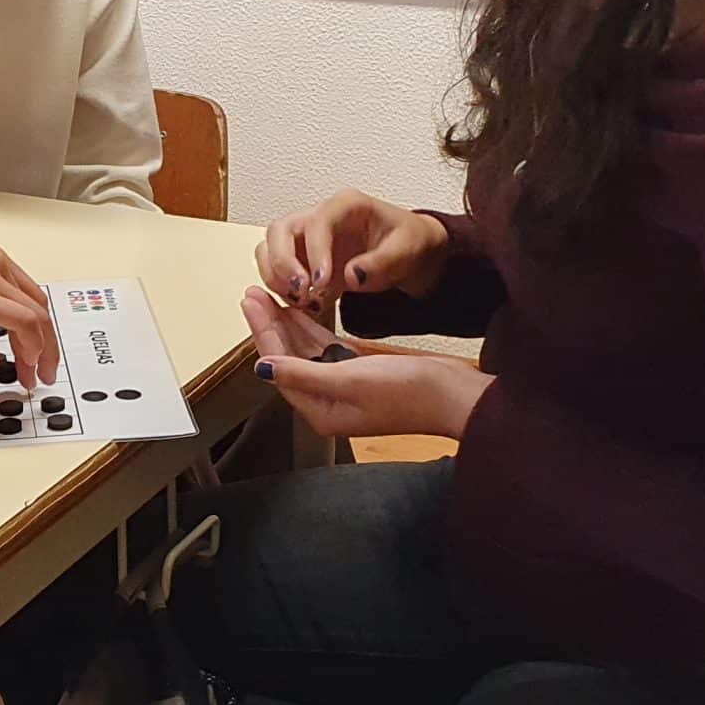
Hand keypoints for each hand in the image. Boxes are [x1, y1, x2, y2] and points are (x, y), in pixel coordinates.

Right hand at [0, 246, 61, 384]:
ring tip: (33, 377)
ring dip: (41, 351)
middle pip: (39, 307)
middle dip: (46, 346)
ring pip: (36, 316)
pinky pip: (24, 322)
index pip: (29, 298)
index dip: (39, 333)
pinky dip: (31, 347)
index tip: (37, 358)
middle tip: (42, 373)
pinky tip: (25, 365)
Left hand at [241, 287, 490, 439]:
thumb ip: (304, 374)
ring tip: (268, 296)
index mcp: (320, 411)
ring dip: (287, 324)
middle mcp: (326, 402)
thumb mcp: (351, 380)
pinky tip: (298, 310)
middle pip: (287, 358)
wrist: (454, 395)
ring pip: (304, 351)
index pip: (279, 367)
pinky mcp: (359, 372)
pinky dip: (311, 329)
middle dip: (269, 325)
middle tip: (252, 292)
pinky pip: (326, 348)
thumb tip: (262, 368)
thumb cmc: (409, 393)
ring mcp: (343, 386)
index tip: (250, 302)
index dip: (263, 334)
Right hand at [257, 190, 448, 315]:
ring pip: (269, 249)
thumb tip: (350, 275)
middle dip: (282, 263)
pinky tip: (304, 304)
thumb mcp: (407, 250)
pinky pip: (276, 272)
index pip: (317, 222)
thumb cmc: (407, 243)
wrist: (407, 255)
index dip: (314, 252)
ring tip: (300, 299)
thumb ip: (382, 262)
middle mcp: (318, 218)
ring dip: (276, 277)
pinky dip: (282, 289)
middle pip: (279, 230)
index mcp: (345, 206)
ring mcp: (306, 240)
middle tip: (301, 290)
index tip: (321, 282)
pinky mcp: (302, 262)